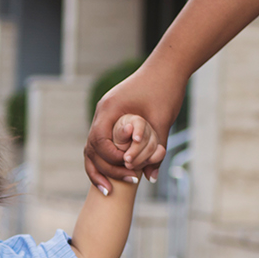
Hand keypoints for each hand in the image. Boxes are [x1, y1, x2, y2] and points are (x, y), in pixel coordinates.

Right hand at [84, 64, 185, 189]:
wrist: (168, 68)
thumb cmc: (165, 90)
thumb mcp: (162, 122)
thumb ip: (156, 151)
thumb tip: (150, 178)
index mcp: (109, 109)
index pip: (97, 141)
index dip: (110, 159)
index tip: (128, 168)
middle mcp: (102, 113)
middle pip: (90, 148)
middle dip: (103, 170)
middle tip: (120, 186)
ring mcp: (105, 116)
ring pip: (93, 148)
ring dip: (101, 168)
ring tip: (110, 189)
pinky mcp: (113, 119)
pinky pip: (103, 143)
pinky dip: (107, 159)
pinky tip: (117, 173)